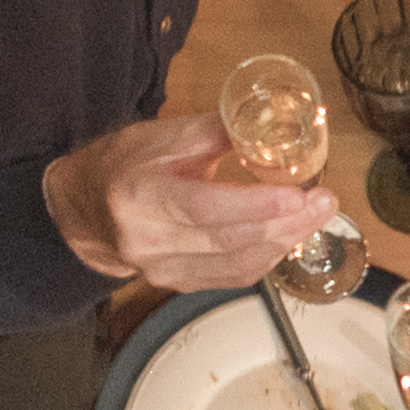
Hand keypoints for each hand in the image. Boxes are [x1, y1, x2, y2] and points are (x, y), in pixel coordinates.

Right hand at [52, 110, 334, 291]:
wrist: (84, 211)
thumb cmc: (122, 166)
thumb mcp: (157, 137)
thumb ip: (214, 132)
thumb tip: (270, 124)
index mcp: (137, 196)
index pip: (202, 207)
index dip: (255, 206)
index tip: (298, 194)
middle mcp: (148, 240)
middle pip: (229, 239)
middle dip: (286, 222)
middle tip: (324, 201)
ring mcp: (162, 270)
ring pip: (238, 264)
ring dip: (285, 241)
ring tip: (317, 215)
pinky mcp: (178, 285)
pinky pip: (234, 277)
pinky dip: (268, 257)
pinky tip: (290, 236)